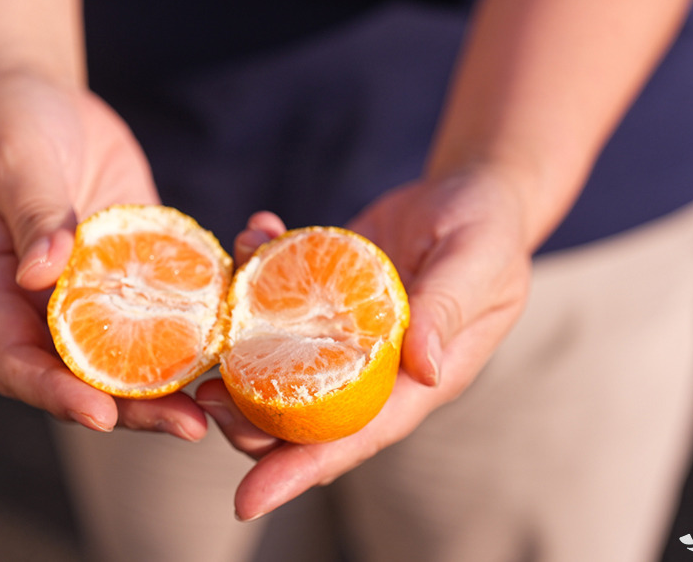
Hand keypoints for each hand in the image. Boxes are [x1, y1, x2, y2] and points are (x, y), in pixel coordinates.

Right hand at [0, 71, 208, 440]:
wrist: (38, 92)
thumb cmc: (8, 122)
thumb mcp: (15, 163)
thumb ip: (33, 215)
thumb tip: (42, 274)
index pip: (16, 364)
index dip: (55, 396)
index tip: (100, 413)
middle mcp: (41, 304)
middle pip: (82, 376)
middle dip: (132, 407)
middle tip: (187, 425)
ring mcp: (90, 289)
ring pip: (128, 354)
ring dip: (170, 383)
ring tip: (218, 404)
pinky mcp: (131, 266)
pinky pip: (164, 307)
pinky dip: (195, 328)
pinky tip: (235, 339)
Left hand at [196, 167, 533, 518]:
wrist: (476, 192)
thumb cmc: (489, 230)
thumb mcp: (478, 262)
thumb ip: (448, 309)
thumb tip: (423, 370)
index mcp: (417, 380)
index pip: (355, 437)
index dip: (301, 470)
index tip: (247, 501)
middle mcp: (374, 367)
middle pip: (301, 416)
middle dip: (246, 419)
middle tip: (203, 395)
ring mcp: (345, 331)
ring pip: (279, 364)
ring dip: (238, 350)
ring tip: (211, 324)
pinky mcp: (328, 292)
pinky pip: (280, 297)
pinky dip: (257, 270)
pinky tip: (253, 232)